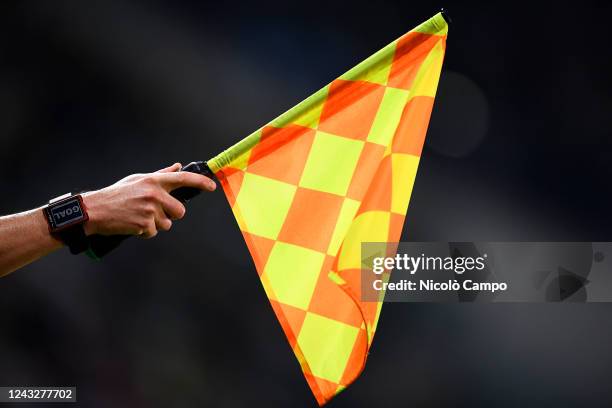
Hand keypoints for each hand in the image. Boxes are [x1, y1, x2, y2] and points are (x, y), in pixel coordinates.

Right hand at [82, 163, 215, 237]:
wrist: (95, 209)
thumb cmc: (117, 194)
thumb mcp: (138, 180)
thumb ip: (160, 175)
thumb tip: (177, 166)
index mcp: (153, 181)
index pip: (183, 179)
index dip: (200, 182)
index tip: (212, 186)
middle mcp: (154, 194)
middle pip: (180, 211)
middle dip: (171, 214)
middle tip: (155, 212)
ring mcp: (150, 210)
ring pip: (168, 224)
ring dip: (156, 224)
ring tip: (139, 216)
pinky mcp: (144, 224)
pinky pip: (154, 232)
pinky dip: (145, 231)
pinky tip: (133, 223)